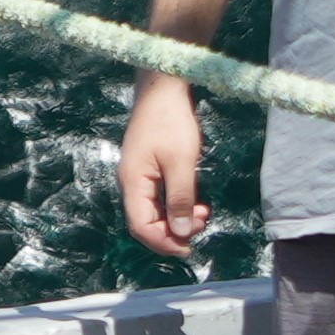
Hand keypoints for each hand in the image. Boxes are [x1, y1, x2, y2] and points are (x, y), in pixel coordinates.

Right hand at [119, 69, 212, 258]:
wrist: (162, 88)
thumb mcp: (181, 162)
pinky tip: (196, 201)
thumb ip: (180, 199)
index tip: (189, 246)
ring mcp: (139, 175)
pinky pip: (160, 197)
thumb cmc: (170, 122)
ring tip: (203, 213)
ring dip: (178, 217)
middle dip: (173, 231)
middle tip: (202, 224)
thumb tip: (180, 232)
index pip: (141, 227)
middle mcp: (132, 182)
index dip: (164, 242)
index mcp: (133, 183)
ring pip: (155, 210)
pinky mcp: (149, 167)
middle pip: (146, 222)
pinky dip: (177, 204)